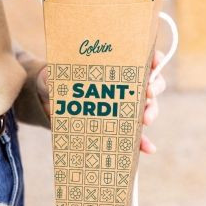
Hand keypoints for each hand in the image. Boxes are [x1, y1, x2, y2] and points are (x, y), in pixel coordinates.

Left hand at [36, 49, 166, 154]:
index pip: (142, 57)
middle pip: (151, 83)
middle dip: (155, 87)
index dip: (154, 58)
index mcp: (115, 65)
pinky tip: (148, 148)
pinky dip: (143, 142)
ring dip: (151, 113)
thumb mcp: (55, 73)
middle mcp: (125, 84)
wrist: (49, 101)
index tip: (155, 62)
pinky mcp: (118, 127)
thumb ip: (55, 75)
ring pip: (147, 108)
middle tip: (148, 92)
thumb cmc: (57, 79)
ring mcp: (124, 106)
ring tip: (145, 120)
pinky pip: (135, 136)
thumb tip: (52, 81)